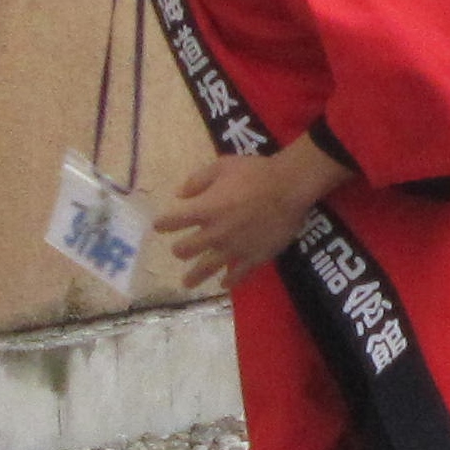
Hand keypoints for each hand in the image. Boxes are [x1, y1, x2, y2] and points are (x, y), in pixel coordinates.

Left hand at [156, 137, 353, 290]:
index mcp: (205, 210)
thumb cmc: (256, 172)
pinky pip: (238, 275)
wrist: (289, 187)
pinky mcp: (253, 257)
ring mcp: (234, 248)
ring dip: (194, 276)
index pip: (174, 221)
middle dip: (180, 250)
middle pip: (186, 249)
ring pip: (206, 268)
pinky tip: (224, 284)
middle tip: (180, 251)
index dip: (164, 224)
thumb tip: (180, 194)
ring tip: (187, 283)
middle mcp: (215, 233)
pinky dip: (229, 281)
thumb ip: (198, 180)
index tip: (159, 226)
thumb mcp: (223, 165)